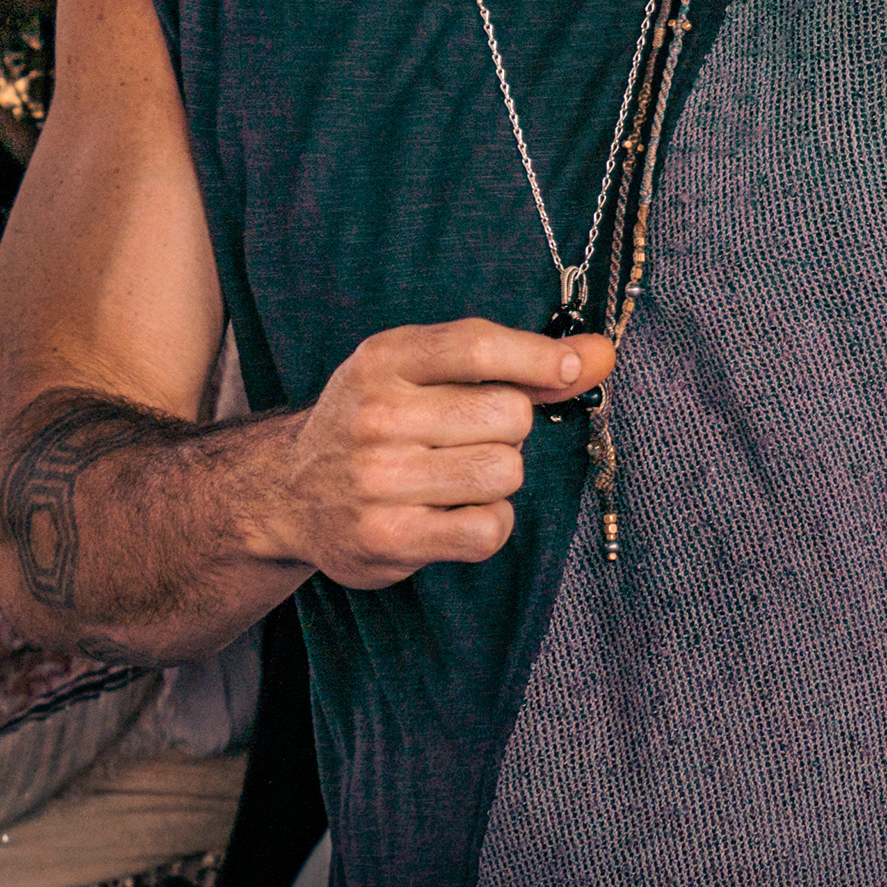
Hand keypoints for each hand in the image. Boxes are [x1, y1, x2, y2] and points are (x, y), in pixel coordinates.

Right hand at [272, 317, 616, 588]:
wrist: (288, 491)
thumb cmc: (376, 420)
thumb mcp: (424, 370)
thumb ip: (514, 363)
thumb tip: (598, 355)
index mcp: (383, 359)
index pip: (478, 346)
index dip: (541, 358)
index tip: (573, 368)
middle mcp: (375, 417)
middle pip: (508, 415)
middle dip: (509, 427)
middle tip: (470, 436)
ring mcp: (378, 481)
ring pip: (504, 473)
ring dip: (498, 477)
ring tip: (456, 475)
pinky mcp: (387, 539)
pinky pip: (489, 529)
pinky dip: (488, 524)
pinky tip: (454, 513)